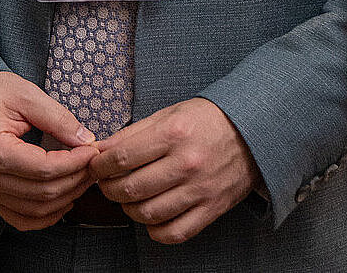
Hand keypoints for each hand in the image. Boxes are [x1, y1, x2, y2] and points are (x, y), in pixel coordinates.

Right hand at [0, 71, 98, 229]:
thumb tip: (85, 139)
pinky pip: (20, 219)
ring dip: (65, 198)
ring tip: (82, 178)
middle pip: (43, 193)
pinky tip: (62, 201)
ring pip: (36, 211)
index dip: (75, 163)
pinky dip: (45, 217)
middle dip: (75, 180)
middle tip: (92, 164)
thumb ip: (56, 117)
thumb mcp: (24, 94)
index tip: (92, 150)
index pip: (45, 169)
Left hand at [89, 97, 261, 243]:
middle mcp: (186, 163)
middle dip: (109, 188)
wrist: (252, 132)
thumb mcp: (168, 113)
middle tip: (105, 183)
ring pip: (149, 213)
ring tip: (126, 198)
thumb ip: (133, 132)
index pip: (122, 157)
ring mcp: (200, 189)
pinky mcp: (212, 209)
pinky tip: (150, 217)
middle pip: (132, 188)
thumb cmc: (206, 120)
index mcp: (173, 134)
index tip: (93, 165)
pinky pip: (176, 232)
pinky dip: (155, 230)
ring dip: (128, 209)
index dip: (100, 165)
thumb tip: (101, 148)